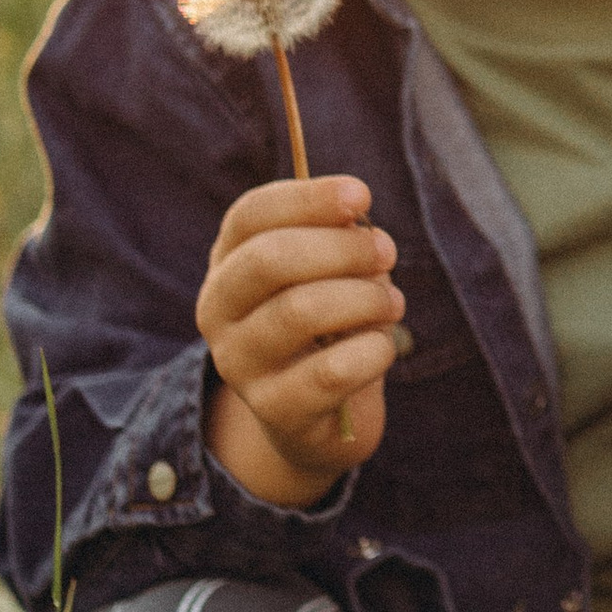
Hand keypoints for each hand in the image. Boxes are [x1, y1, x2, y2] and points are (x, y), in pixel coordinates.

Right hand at [198, 175, 402, 503]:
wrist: (320, 414)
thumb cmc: (331, 323)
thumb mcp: (332, 272)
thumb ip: (340, 240)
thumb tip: (358, 223)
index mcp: (227, 262)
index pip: (250, 216)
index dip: (307, 199)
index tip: (361, 196)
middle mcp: (218, 310)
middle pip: (269, 259)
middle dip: (341, 248)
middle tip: (388, 252)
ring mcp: (239, 363)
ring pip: (300, 312)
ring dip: (364, 298)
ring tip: (392, 303)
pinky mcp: (273, 410)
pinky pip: (331, 371)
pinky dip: (372, 350)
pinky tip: (384, 347)